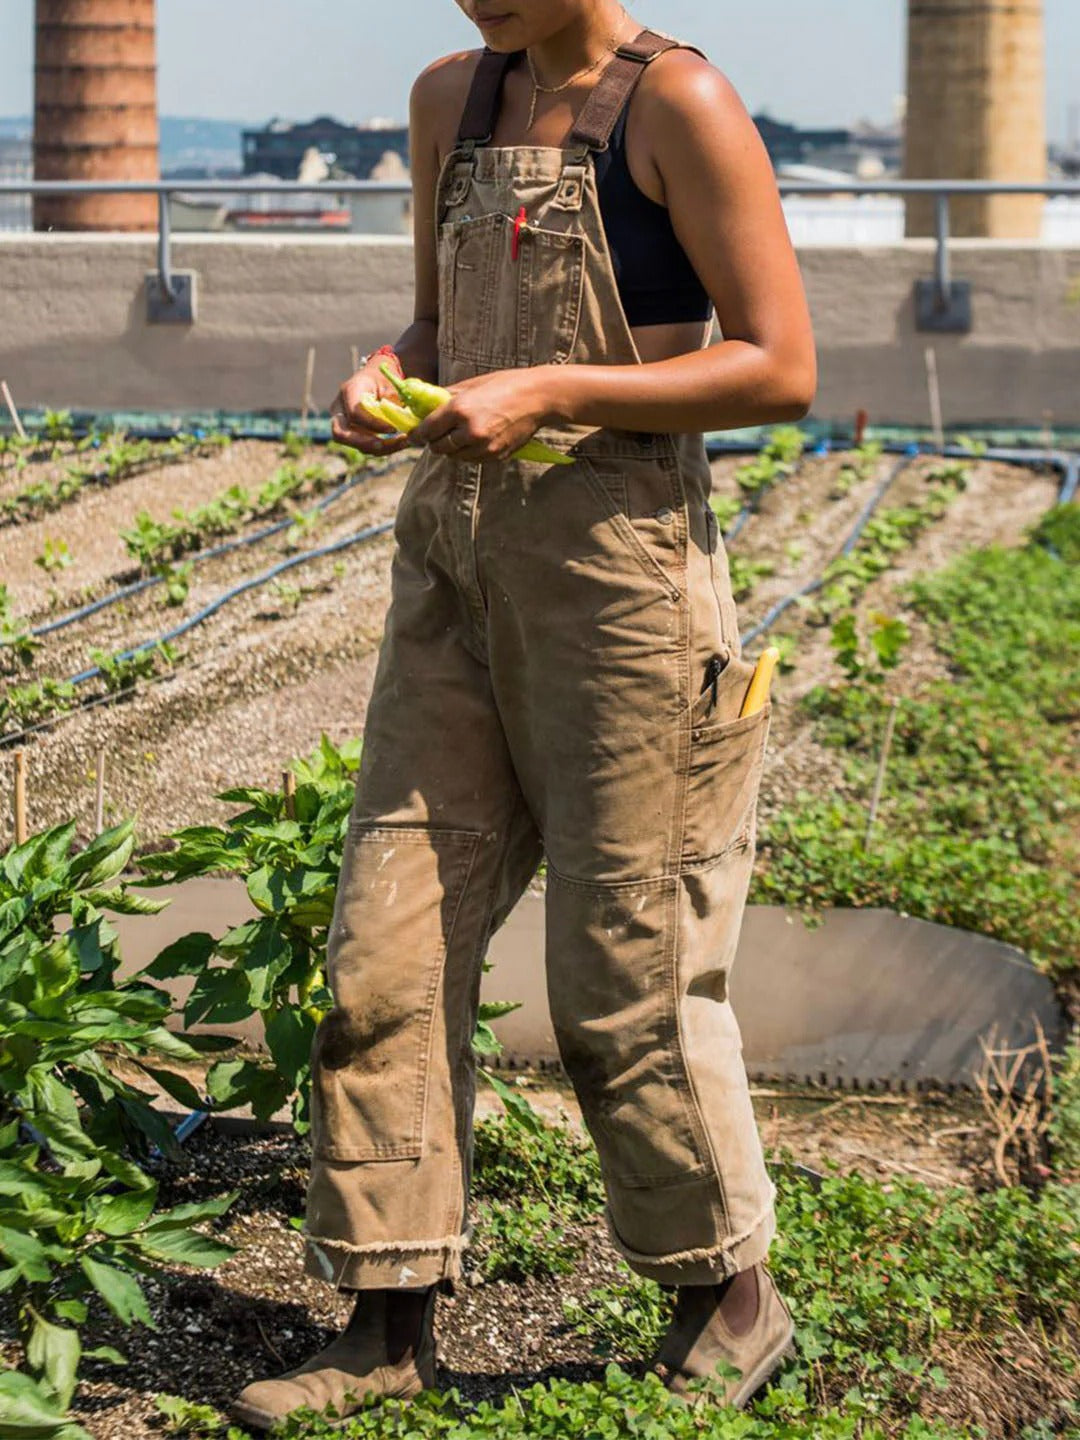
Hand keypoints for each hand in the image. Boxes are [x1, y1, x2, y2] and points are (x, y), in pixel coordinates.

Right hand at [329, 351, 412, 456]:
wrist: (375, 380)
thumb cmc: (383, 379)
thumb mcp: (390, 384)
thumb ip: (392, 400)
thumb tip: (401, 420)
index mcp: (349, 390)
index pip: (354, 413)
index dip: (373, 424)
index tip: (393, 428)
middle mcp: (340, 408)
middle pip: (340, 433)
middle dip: (364, 443)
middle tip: (385, 445)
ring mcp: (343, 422)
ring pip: (353, 444)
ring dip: (379, 448)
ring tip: (403, 442)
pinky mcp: (352, 433)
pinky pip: (364, 446)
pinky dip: (382, 448)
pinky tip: (399, 443)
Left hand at [412, 367, 556, 462]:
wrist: (538, 397)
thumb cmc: (505, 385)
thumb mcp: (472, 385)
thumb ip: (447, 397)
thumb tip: (426, 405)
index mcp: (459, 410)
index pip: (427, 431)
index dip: (416, 435)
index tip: (412, 435)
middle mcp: (469, 431)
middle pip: (438, 448)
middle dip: (434, 442)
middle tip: (435, 435)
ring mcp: (484, 446)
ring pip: (454, 457)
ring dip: (452, 449)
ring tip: (459, 435)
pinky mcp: (495, 455)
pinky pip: (472, 460)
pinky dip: (468, 453)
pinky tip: (476, 438)